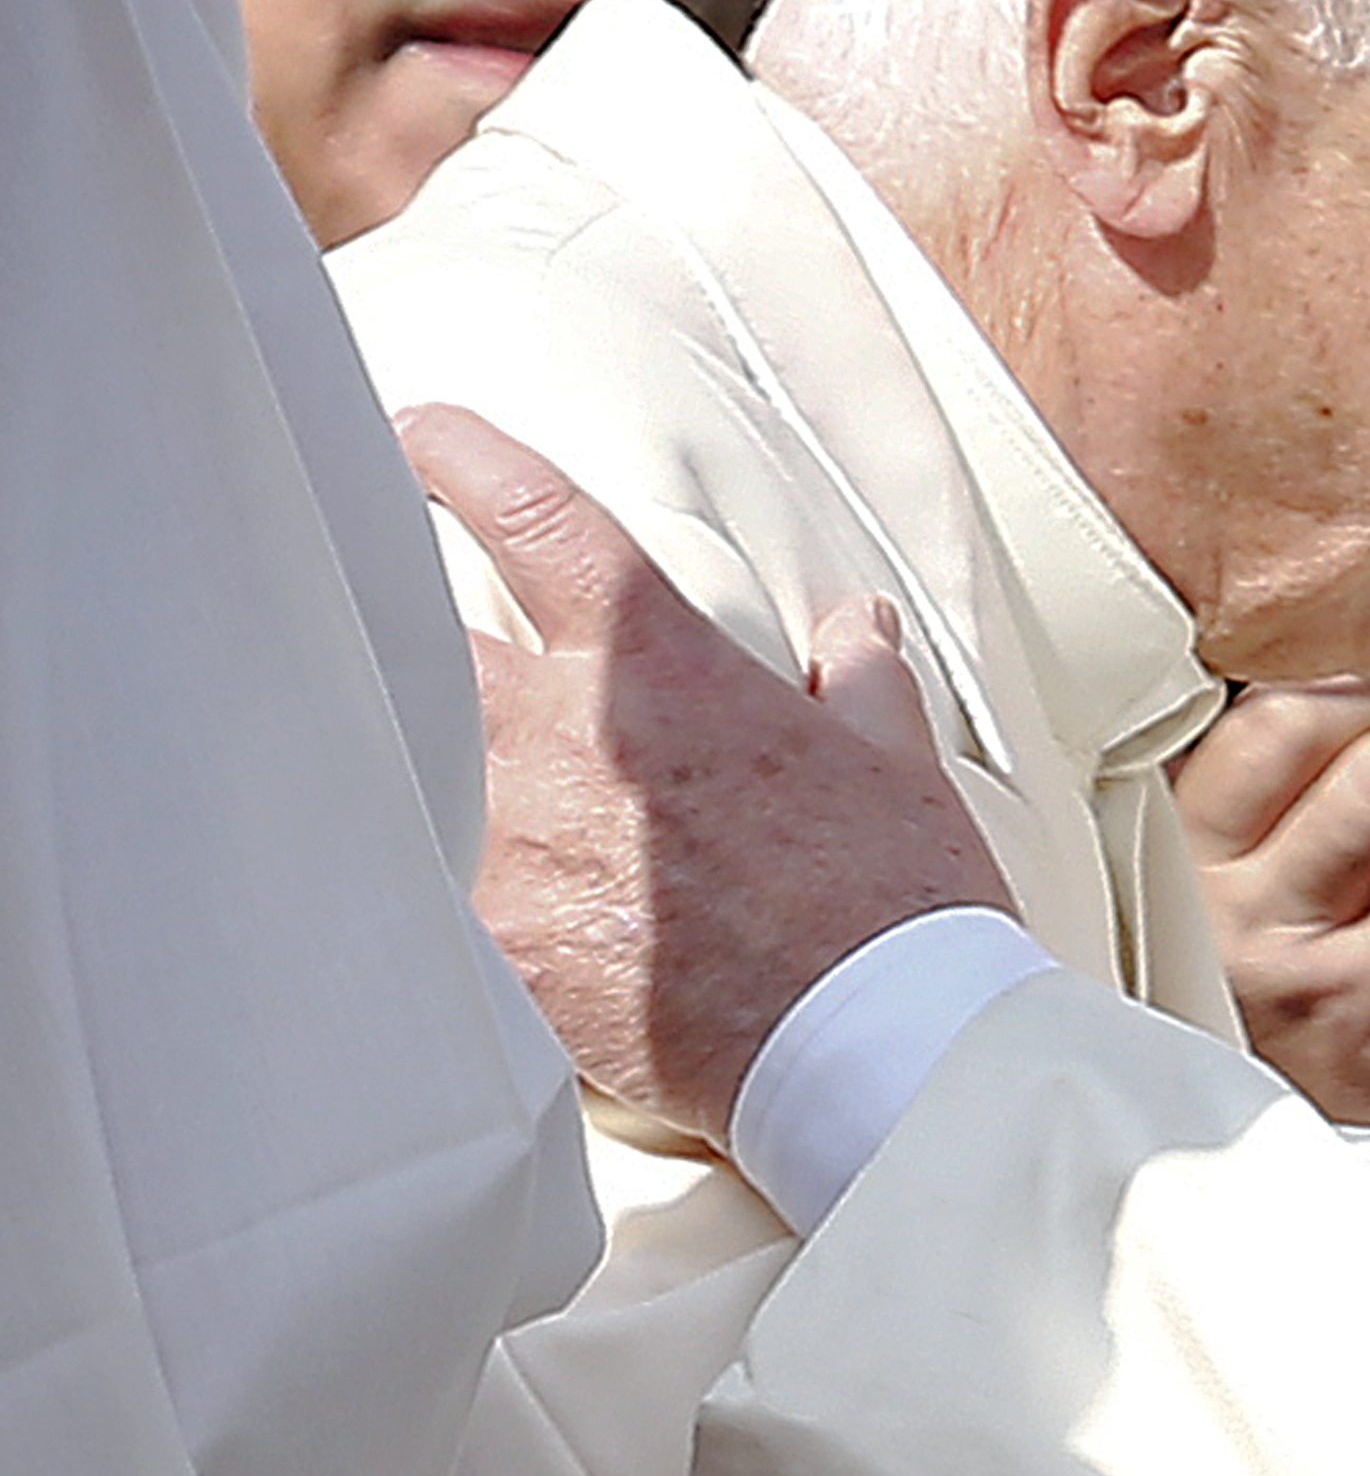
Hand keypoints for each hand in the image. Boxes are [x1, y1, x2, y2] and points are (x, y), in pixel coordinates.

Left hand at [402, 404, 1009, 1147]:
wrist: (871, 1040)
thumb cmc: (894, 895)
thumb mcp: (896, 762)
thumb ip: (860, 676)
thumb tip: (856, 623)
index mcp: (659, 668)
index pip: (535, 521)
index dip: (461, 462)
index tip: (421, 435)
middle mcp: (564, 739)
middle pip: (417, 640)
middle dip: (386, 618)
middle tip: (367, 609)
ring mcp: (516, 849)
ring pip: (400, 771)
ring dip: (400, 761)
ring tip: (376, 760)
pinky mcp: (498, 956)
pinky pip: (415, 901)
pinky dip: (409, 888)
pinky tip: (393, 899)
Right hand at [1176, 685, 1369, 1132]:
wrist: (1290, 1218)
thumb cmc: (1276, 1046)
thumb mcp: (1223, 928)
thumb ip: (1256, 830)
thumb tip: (1347, 697)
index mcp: (1169, 862)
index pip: (1245, 718)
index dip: (1341, 673)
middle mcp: (1212, 901)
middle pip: (1311, 726)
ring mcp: (1289, 956)